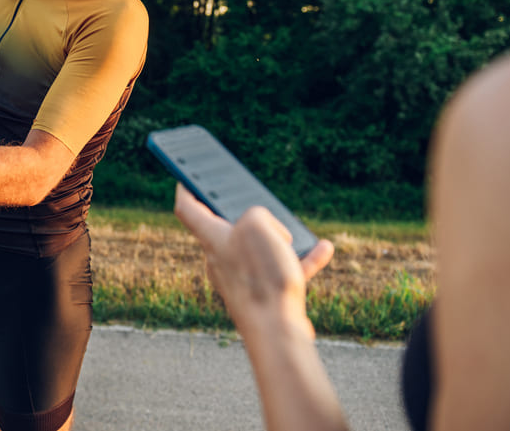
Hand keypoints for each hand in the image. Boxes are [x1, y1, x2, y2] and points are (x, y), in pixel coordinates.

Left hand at [174, 184, 333, 338]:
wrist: (276, 332)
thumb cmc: (261, 276)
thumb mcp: (257, 225)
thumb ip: (256, 215)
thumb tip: (267, 232)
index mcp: (212, 240)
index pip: (188, 208)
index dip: (186, 188)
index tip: (186, 177)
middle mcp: (220, 261)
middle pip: (226, 231)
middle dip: (243, 218)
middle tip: (253, 204)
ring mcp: (240, 281)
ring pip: (259, 251)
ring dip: (281, 240)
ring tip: (299, 233)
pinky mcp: (261, 298)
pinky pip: (281, 272)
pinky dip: (301, 260)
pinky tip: (324, 249)